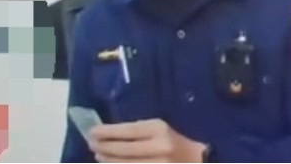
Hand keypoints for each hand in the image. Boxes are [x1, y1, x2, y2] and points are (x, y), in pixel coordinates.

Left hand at [89, 119, 205, 162]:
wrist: (198, 161)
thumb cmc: (176, 142)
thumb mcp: (160, 130)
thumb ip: (138, 132)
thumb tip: (109, 134)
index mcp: (160, 130)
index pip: (128, 131)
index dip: (108, 132)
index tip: (92, 132)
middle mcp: (159, 147)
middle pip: (123, 150)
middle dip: (104, 147)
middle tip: (92, 144)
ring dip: (108, 161)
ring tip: (99, 155)